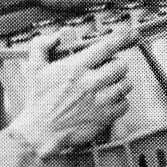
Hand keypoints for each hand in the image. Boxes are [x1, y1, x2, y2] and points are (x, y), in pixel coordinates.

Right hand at [10, 25, 134, 160]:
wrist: (40, 132)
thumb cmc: (38, 101)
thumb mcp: (34, 68)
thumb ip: (41, 45)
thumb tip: (56, 36)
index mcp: (75, 67)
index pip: (106, 46)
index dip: (122, 38)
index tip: (132, 34)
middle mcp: (90, 82)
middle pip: (121, 65)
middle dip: (117, 65)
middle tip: (108, 70)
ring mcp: (100, 101)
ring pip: (126, 84)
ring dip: (120, 83)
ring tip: (108, 86)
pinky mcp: (104, 117)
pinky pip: (125, 104)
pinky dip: (121, 102)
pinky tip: (109, 102)